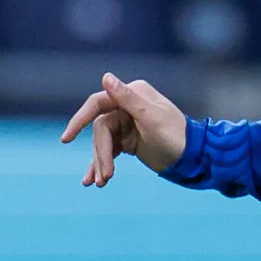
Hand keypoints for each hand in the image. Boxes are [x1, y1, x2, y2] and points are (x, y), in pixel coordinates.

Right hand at [61, 74, 189, 185]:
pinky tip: (94, 180)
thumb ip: (127, 98)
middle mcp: (127, 106)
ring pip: (102, 143)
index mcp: (133, 95)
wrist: (193, 159)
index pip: (97, 104)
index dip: (79, 120)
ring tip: (101, 183)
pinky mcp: (127, 140)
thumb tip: (106, 77)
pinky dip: (101, 164)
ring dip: (100, 163)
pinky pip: (108, 151)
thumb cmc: (176, 136)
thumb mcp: (151, 118)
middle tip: (105, 177)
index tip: (67, 139)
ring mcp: (126, 123)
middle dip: (100, 154)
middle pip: (100, 130)